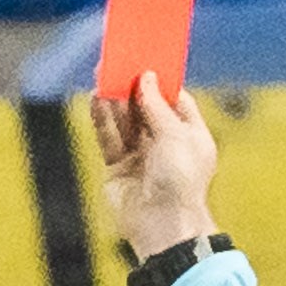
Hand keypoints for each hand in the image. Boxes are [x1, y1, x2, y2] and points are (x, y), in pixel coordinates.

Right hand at [88, 72, 220, 262]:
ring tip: (103, 75)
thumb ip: (156, 105)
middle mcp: (164, 145)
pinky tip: (96, 99)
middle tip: (119, 61)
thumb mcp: (176, 134)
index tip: (147, 59)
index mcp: (189, 136)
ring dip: (114, 99)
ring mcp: (140, 157)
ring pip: (124, 121)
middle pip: (145, 108)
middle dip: (133, 86)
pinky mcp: (117, 169)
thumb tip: (146, 78)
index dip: (160, 81)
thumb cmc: (181, 181)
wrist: (163, 226)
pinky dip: (102, 119)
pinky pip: (108, 138)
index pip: (174, 100)